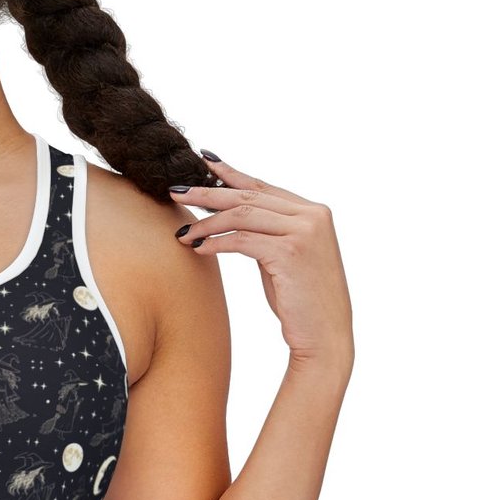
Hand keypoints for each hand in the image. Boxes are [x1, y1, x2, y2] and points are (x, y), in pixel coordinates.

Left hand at [173, 154, 352, 369]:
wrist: (324, 337)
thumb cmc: (301, 302)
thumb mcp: (284, 258)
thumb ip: (267, 233)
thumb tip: (228, 216)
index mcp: (314, 212)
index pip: (263, 186)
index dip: (230, 174)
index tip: (203, 162)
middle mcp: (312, 215)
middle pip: (249, 195)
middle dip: (208, 192)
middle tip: (176, 191)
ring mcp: (304, 232)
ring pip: (242, 214)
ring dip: (206, 222)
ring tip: (182, 231)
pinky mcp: (290, 252)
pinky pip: (241, 240)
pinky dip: (215, 242)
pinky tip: (197, 248)